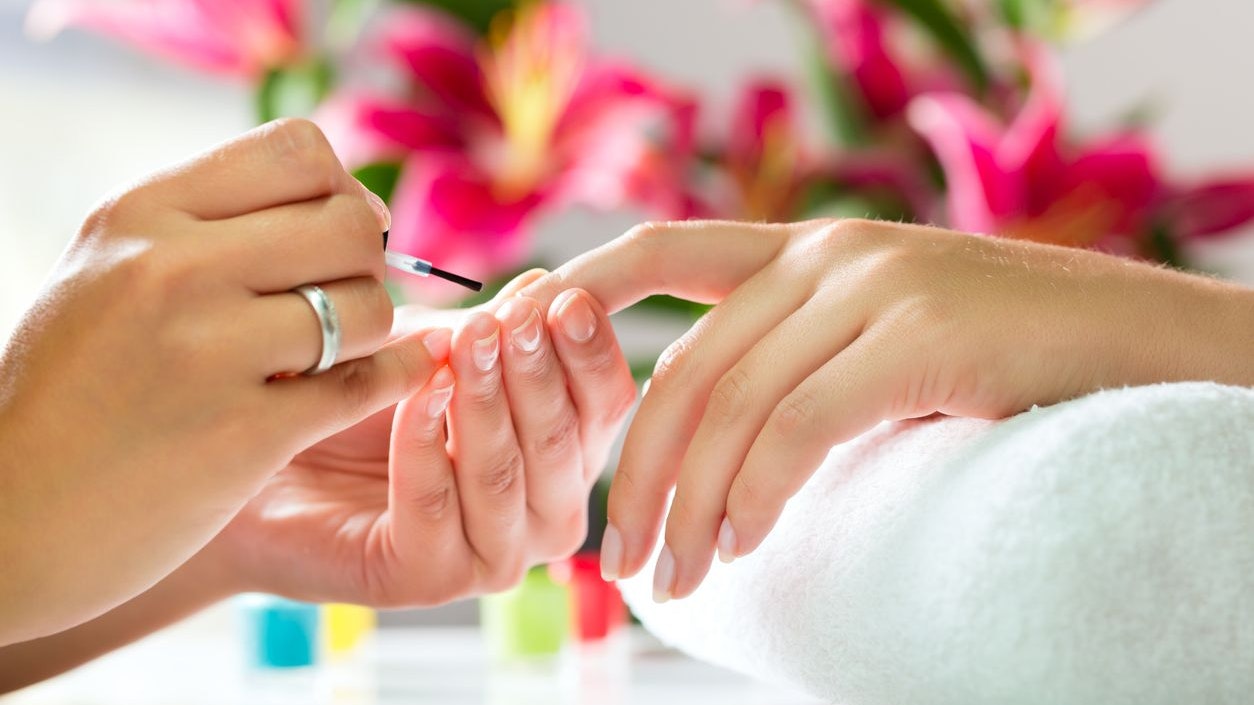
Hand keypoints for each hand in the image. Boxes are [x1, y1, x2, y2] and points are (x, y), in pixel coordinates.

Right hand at [0, 119, 437, 642]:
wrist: (11, 518)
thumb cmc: (72, 392)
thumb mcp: (109, 272)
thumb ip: (208, 227)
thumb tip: (344, 200)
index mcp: (142, 215)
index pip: (297, 150)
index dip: (340, 190)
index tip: (338, 235)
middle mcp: (174, 269)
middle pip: (349, 225)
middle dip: (367, 262)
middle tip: (345, 299)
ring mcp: (210, 352)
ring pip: (367, 306)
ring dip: (371, 332)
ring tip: (334, 354)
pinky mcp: (245, 433)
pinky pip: (367, 383)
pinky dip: (393, 378)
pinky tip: (388, 378)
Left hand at [214, 273, 636, 605]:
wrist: (258, 454)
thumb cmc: (355, 397)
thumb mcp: (433, 348)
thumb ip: (494, 332)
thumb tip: (553, 288)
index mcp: (564, 452)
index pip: (604, 402)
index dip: (589, 350)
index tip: (566, 298)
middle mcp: (544, 511)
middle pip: (564, 440)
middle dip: (537, 373)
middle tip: (513, 320)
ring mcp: (492, 552)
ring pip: (506, 475)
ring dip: (486, 404)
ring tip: (465, 346)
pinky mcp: (429, 578)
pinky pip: (438, 506)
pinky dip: (426, 444)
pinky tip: (416, 396)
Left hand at [519, 219, 1253, 600]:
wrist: (1139, 344)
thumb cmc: (1006, 361)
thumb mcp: (883, 343)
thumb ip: (801, 363)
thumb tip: (713, 450)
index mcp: (808, 250)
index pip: (663, 252)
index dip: (584, 293)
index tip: (530, 361)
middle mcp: (828, 255)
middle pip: (687, 366)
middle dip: (640, 469)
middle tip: (620, 558)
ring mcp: (871, 286)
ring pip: (733, 404)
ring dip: (690, 505)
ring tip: (675, 578)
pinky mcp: (916, 334)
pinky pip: (798, 425)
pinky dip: (755, 492)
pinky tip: (738, 543)